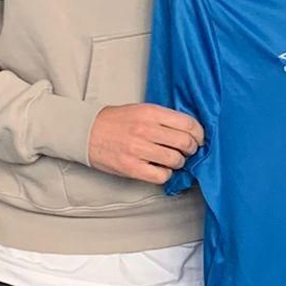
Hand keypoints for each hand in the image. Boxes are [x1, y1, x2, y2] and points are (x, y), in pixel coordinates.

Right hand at [87, 103, 202, 183]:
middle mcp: (146, 130)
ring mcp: (138, 149)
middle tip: (187, 151)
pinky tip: (160, 169)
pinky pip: (161, 175)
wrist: (86, 131)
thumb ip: (164, 118)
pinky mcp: (131, 167)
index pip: (188, 123)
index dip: (199, 134)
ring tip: (172, 160)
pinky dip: (165, 174)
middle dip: (192, 149)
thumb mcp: (141, 110)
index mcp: (151, 113)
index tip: (198, 139)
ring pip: (175, 160)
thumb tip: (190, 131)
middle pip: (185, 143)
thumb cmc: (116, 121)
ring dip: (178, 163)